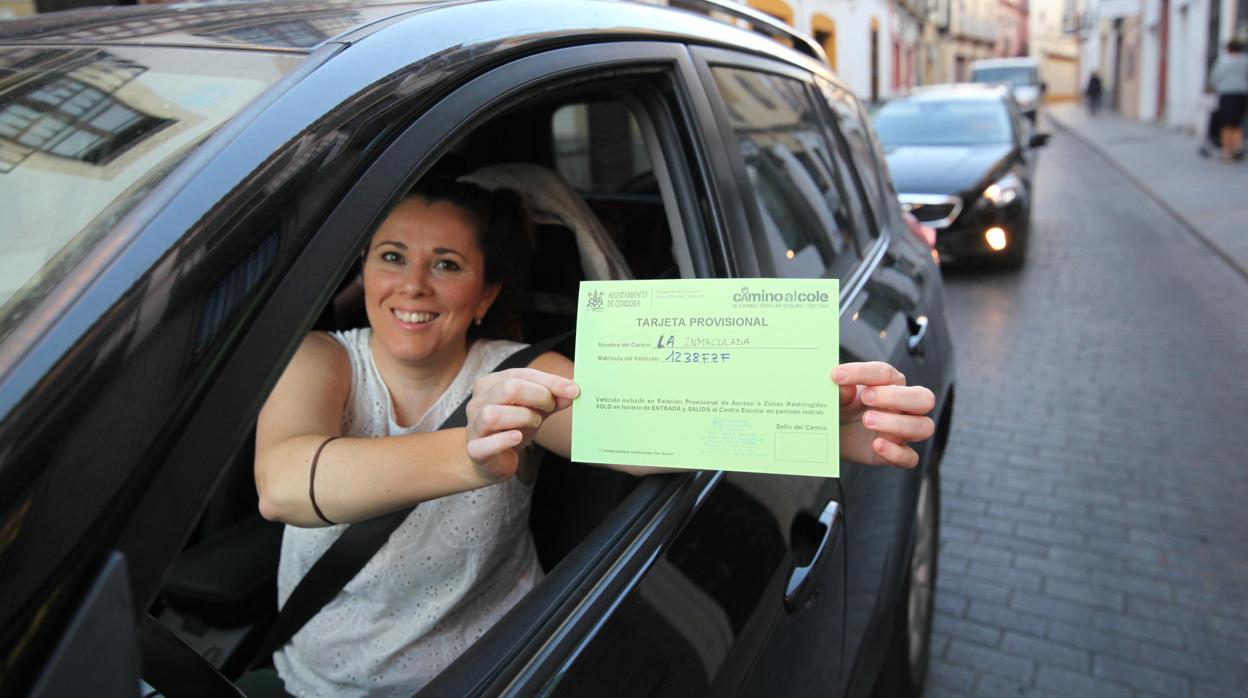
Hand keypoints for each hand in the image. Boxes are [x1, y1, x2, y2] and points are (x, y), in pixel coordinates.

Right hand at [465, 368, 578, 482]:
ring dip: (523, 417)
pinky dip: (504, 440)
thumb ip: (552, 400)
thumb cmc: (511, 428)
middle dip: (537, 396)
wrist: (492, 460)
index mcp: (491, 384)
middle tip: (551, 407)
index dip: (550, 381)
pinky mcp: (475, 449)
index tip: (573, 390)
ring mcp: (474, 425)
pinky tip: (518, 437)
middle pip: (508, 389)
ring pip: (494, 414)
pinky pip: (487, 443)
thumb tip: (572, 391)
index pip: (521, 374)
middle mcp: (478, 401)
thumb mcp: (534, 410)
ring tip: (535, 422)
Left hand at [834, 362, 934, 467]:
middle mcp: (902, 407)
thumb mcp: (835, 396)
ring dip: (897, 424)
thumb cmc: (839, 408)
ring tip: (867, 421)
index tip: (837, 376)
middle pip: (923, 398)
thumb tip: (843, 385)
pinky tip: (877, 445)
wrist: (829, 434)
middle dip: (896, 397)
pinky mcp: (895, 454)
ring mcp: (901, 432)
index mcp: (888, 384)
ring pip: (923, 427)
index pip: (887, 374)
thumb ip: (840, 390)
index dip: (863, 373)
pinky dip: (896, 453)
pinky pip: (910, 457)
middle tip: (866, 397)